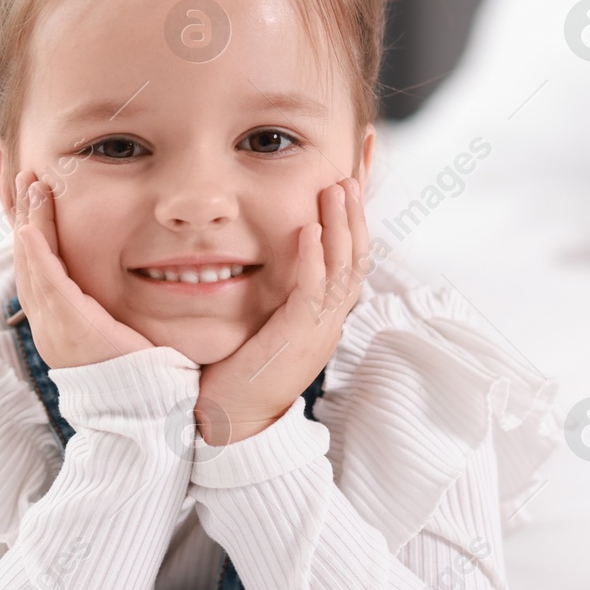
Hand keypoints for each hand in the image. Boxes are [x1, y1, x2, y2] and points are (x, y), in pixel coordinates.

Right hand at [12, 170, 153, 368]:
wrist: (144, 410)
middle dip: (23, 212)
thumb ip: (106, 298)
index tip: (30, 190)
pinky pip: (49, 286)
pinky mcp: (73, 329)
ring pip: (33, 264)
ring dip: (30, 220)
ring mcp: (55, 327)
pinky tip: (31, 229)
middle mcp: (47, 321)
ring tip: (32, 184)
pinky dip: (38, 256)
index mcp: (55, 318)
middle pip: (25, 256)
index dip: (28, 223)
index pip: (34, 261)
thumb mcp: (113, 324)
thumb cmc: (138, 369)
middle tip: (24, 173)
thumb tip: (123, 269)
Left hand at [195, 176, 368, 445]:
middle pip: (358, 255)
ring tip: (338, 186)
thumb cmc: (240, 374)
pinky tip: (309, 230)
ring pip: (343, 268)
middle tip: (355, 164)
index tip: (355, 172)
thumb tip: (266, 253)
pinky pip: (312, 293)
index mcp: (324, 315)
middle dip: (357, 209)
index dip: (356, 215)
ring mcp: (318, 331)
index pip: (350, 255)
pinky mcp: (297, 340)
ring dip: (341, 224)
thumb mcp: (265, 323)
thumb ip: (274, 290)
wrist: (232, 425)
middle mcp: (330, 320)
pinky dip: (312, 259)